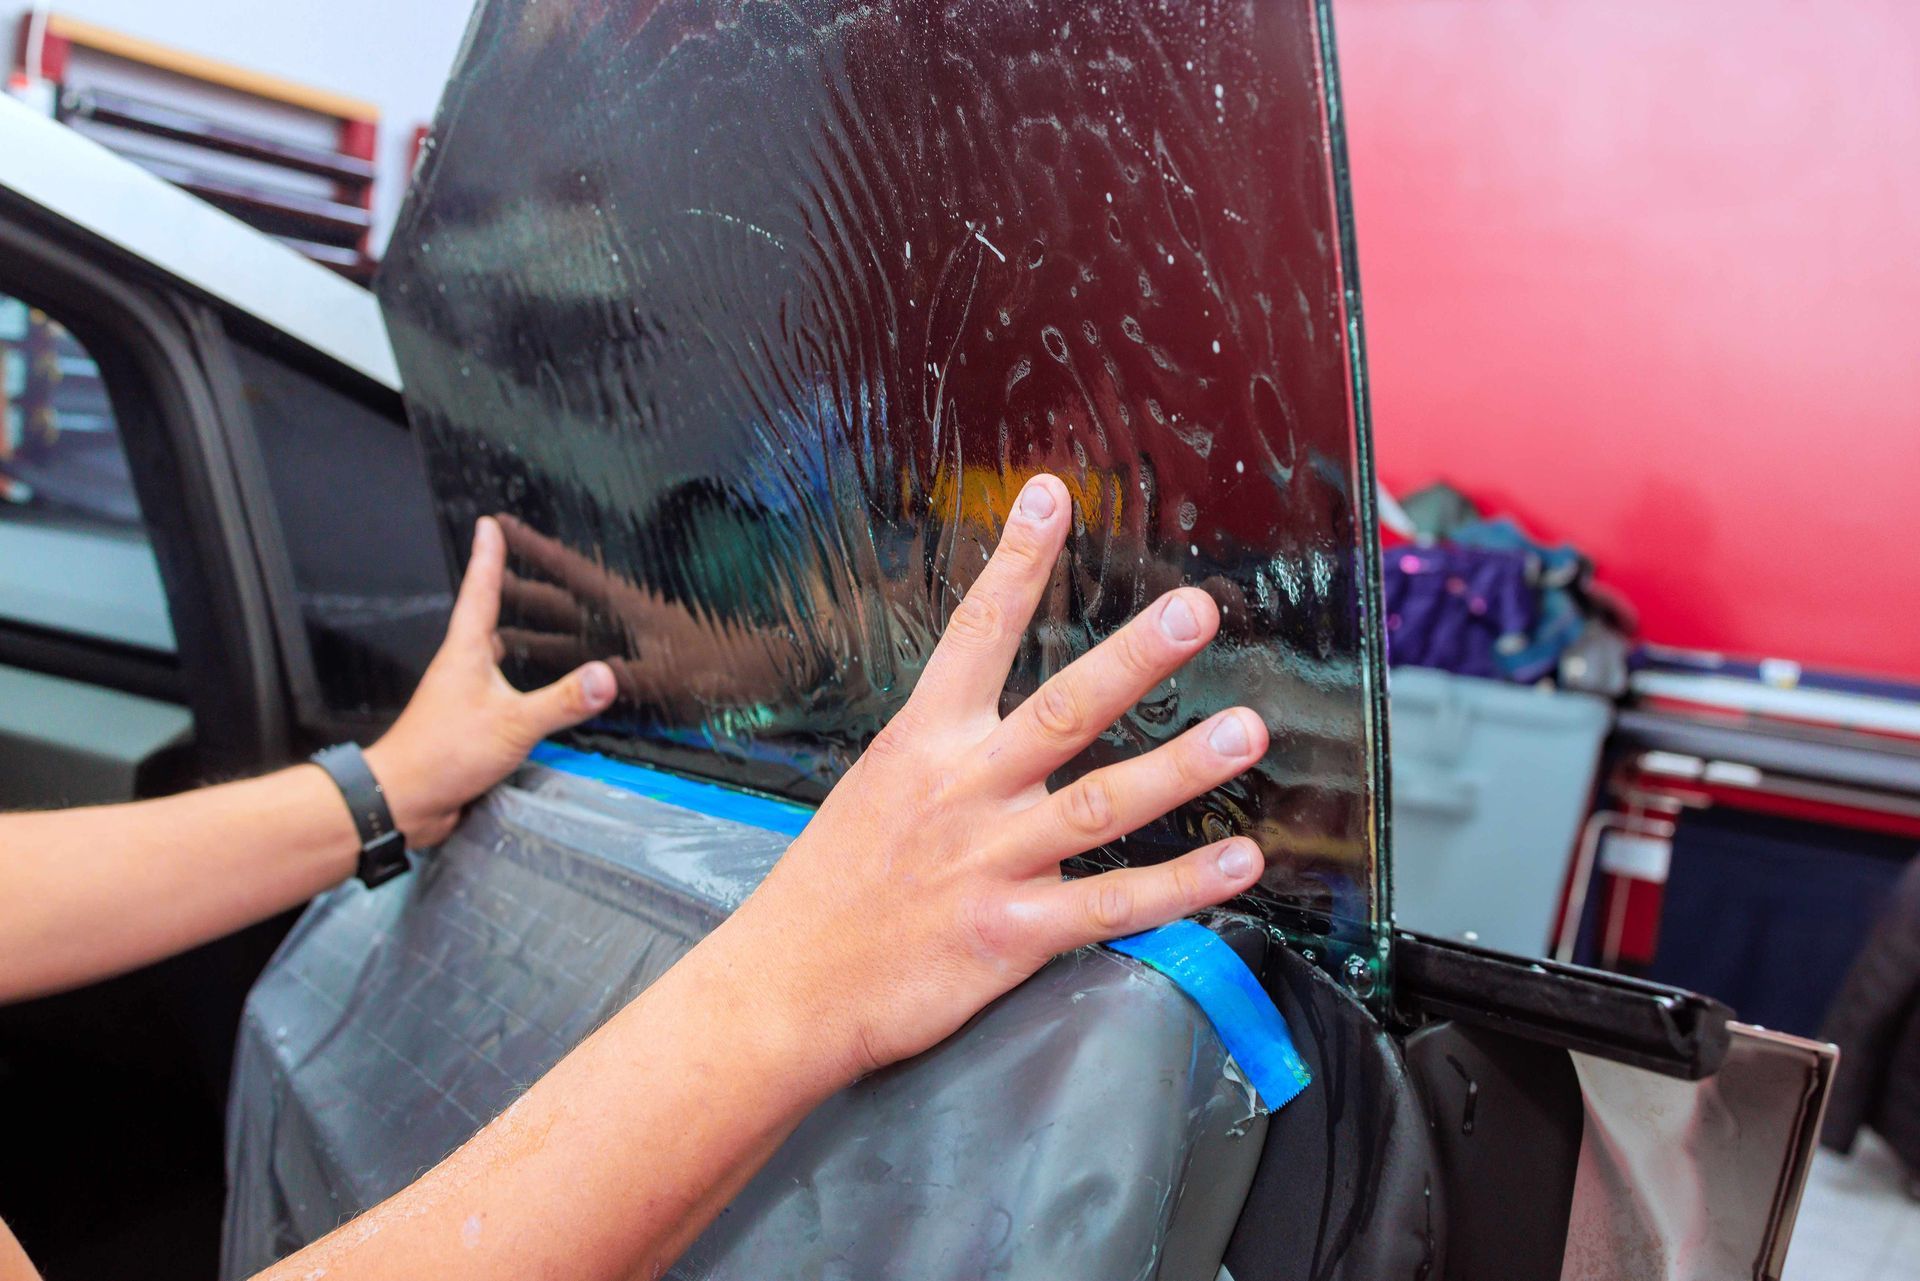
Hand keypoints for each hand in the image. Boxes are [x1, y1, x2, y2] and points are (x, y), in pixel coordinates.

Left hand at [366, 517, 617, 845]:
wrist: (401, 801)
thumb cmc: (441, 754)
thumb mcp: (512, 724)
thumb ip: (561, 700)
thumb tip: (605, 675)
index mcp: (466, 654)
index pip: (480, 593)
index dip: (488, 558)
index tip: (490, 525)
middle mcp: (462, 670)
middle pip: (487, 622)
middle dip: (505, 597)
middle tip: (523, 573)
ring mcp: (463, 699)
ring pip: (495, 662)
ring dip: (516, 646)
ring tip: (540, 631)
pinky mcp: (469, 728)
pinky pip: (500, 698)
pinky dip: (519, 689)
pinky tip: (535, 700)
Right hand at [708, 473, 1268, 1087]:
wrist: (785, 987)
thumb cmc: (831, 887)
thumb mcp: (875, 789)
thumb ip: (945, 752)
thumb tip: (999, 721)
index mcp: (922, 743)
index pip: (974, 633)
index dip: (1015, 563)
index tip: (1052, 496)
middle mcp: (962, 790)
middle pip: (1061, 709)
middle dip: (1133, 658)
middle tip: (1194, 612)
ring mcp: (989, 860)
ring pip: (1100, 804)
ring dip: (1181, 767)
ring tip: (1245, 732)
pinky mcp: (1010, 932)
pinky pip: (1110, 903)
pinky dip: (1180, 886)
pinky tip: (1238, 864)